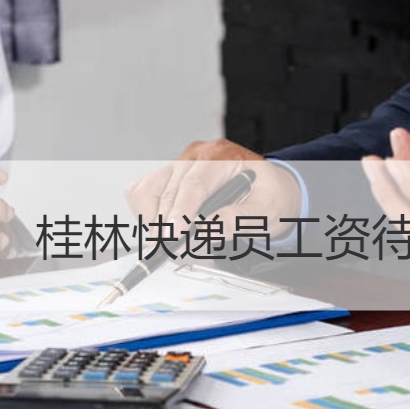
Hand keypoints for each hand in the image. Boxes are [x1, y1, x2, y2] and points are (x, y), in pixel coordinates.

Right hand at [125, 139, 301, 235]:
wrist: (268, 190)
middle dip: (167, 226)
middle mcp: (196, 156)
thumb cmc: (268, 196)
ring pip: (146, 191)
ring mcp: (177, 165)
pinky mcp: (166, 178)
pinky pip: (141, 193)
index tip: (174, 235)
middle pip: (167, 191)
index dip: (181, 211)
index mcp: (222, 157)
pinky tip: (166, 227)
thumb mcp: (266, 210)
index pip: (194, 183)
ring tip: (172, 242)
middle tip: (175, 252)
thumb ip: (240, 219)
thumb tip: (210, 228)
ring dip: (153, 221)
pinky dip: (146, 214)